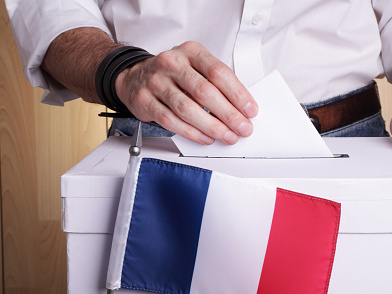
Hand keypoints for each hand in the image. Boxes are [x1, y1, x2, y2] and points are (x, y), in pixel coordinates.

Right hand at [115, 41, 257, 144]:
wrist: (135, 77)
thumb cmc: (173, 74)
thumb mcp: (195, 67)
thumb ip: (216, 83)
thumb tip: (240, 108)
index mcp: (190, 52)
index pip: (218, 72)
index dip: (237, 94)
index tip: (250, 110)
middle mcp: (172, 63)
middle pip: (204, 91)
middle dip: (228, 114)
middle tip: (242, 127)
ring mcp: (156, 82)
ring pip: (188, 108)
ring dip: (212, 126)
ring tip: (227, 136)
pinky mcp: (145, 101)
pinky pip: (171, 121)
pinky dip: (191, 132)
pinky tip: (205, 138)